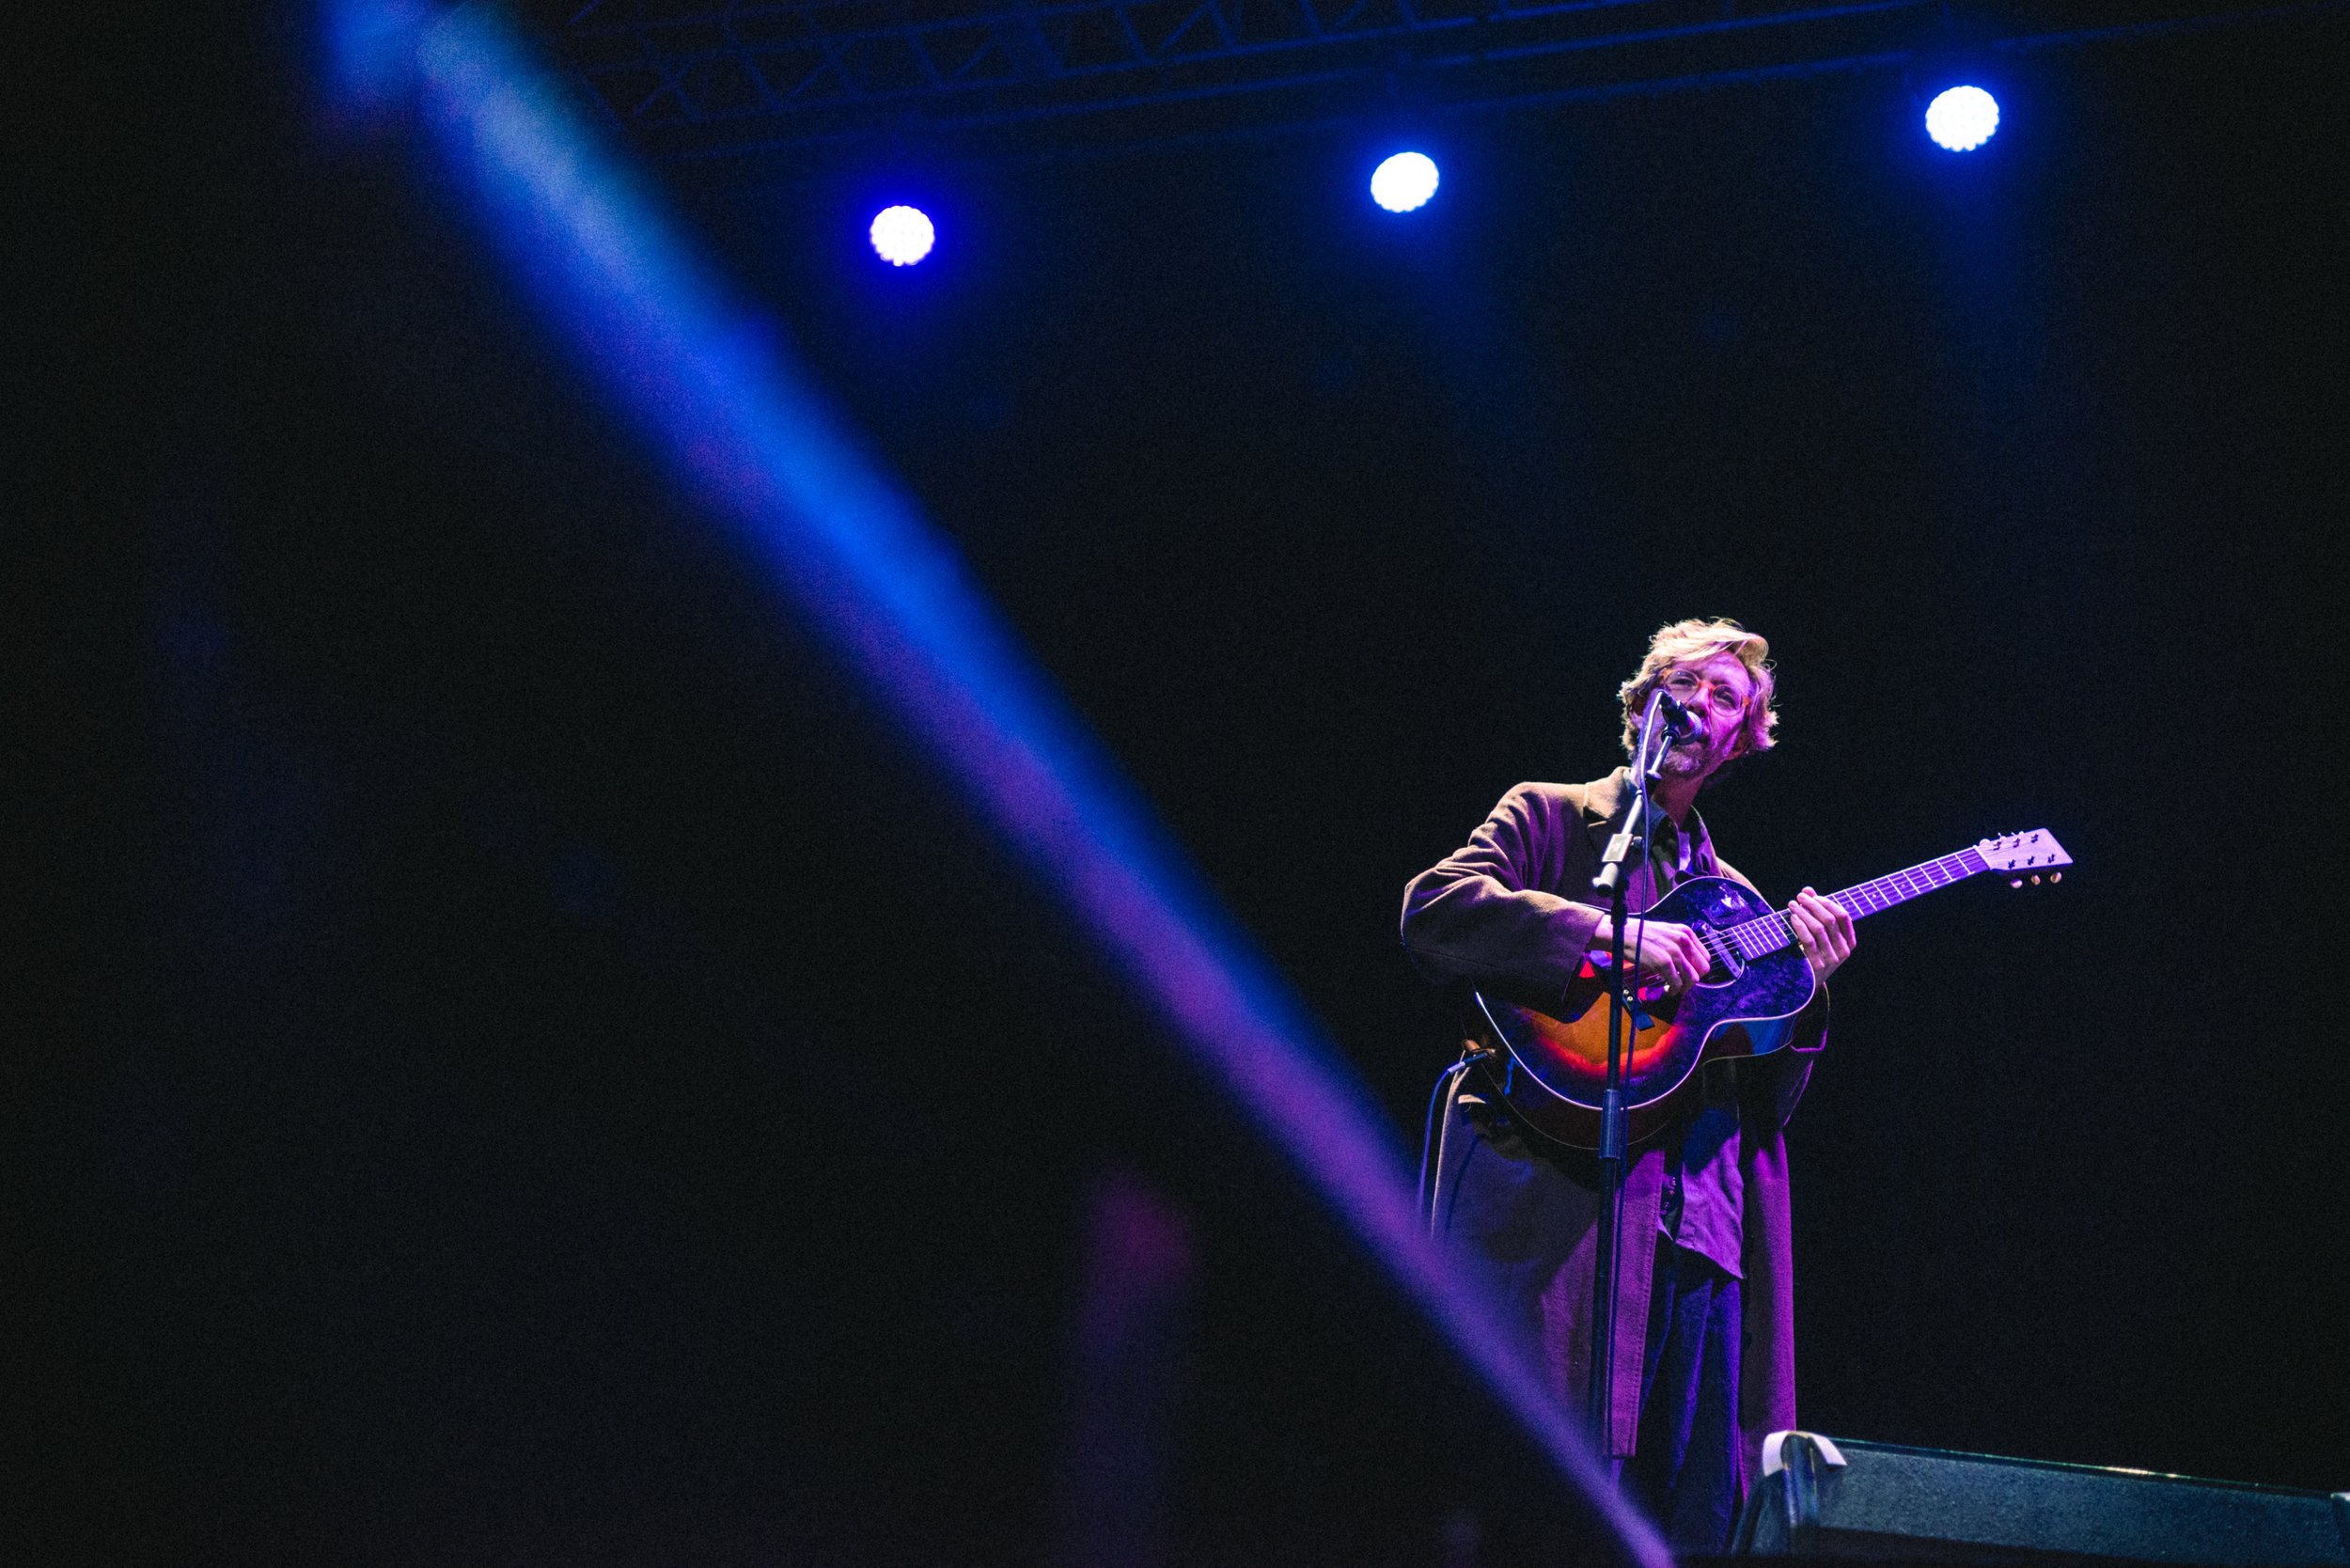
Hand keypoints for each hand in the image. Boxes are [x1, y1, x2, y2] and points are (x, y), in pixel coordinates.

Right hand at [1591, 916, 1711, 995]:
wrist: (1622, 934)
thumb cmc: (1641, 934)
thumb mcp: (1666, 931)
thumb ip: (1680, 942)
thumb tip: (1688, 961)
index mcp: (1686, 932)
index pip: (1705, 957)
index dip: (1698, 969)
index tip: (1688, 974)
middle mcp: (1683, 940)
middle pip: (1703, 969)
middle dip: (1693, 979)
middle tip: (1683, 984)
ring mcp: (1674, 952)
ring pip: (1692, 978)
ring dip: (1684, 988)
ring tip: (1675, 989)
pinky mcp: (1664, 963)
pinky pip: (1677, 983)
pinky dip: (1674, 990)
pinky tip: (1668, 990)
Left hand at [1787, 887, 1854, 981]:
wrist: (1808, 983)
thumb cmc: (1814, 952)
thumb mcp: (1819, 934)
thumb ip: (1815, 912)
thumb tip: (1808, 890)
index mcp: (1849, 942)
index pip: (1843, 916)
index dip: (1828, 903)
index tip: (1812, 896)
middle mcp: (1843, 951)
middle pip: (1830, 920)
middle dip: (1813, 905)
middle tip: (1799, 897)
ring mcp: (1831, 960)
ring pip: (1819, 929)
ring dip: (1804, 913)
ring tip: (1792, 905)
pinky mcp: (1817, 966)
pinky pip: (1809, 941)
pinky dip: (1800, 926)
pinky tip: (1793, 918)